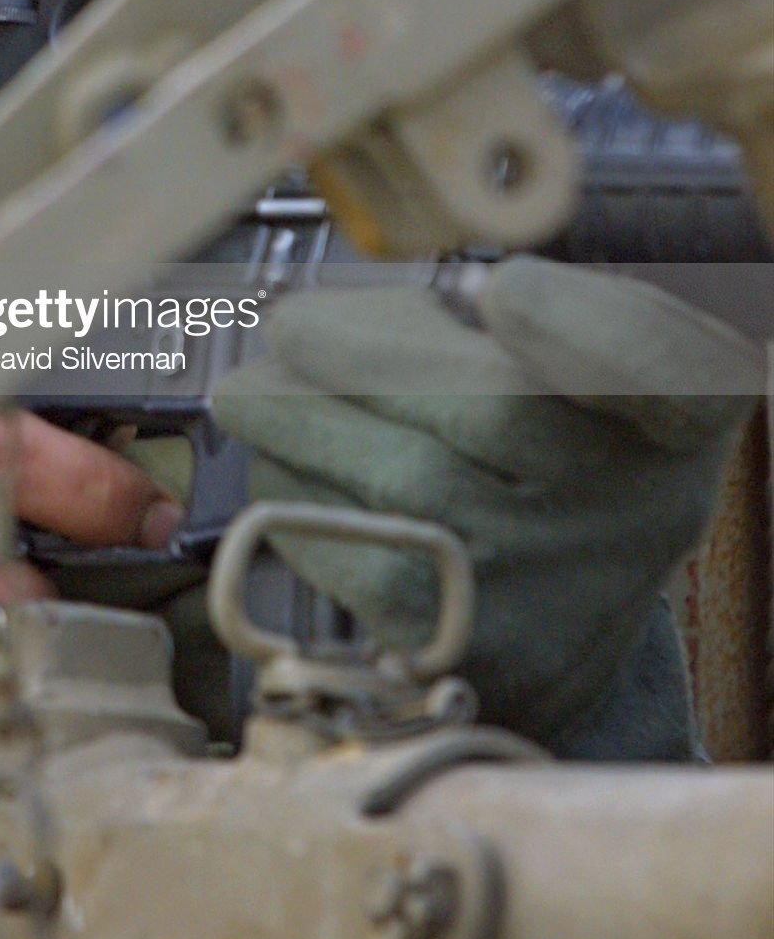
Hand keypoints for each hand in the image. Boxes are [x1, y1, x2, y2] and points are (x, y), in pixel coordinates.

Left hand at [211, 259, 759, 747]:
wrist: (564, 610)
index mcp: (680, 407)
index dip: (584, 331)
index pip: (661, 368)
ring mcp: (555, 587)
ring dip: (301, 423)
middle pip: (490, 411)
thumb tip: (351, 319)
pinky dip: (298, 499)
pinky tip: (281, 464)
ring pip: (403, 481)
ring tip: (256, 392)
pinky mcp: (469, 647)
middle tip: (285, 327)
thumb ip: (501, 314)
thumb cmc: (555, 444)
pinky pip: (359, 559)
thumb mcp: (579, 362)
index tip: (508, 291)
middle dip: (356, 354)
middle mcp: (637, 504)